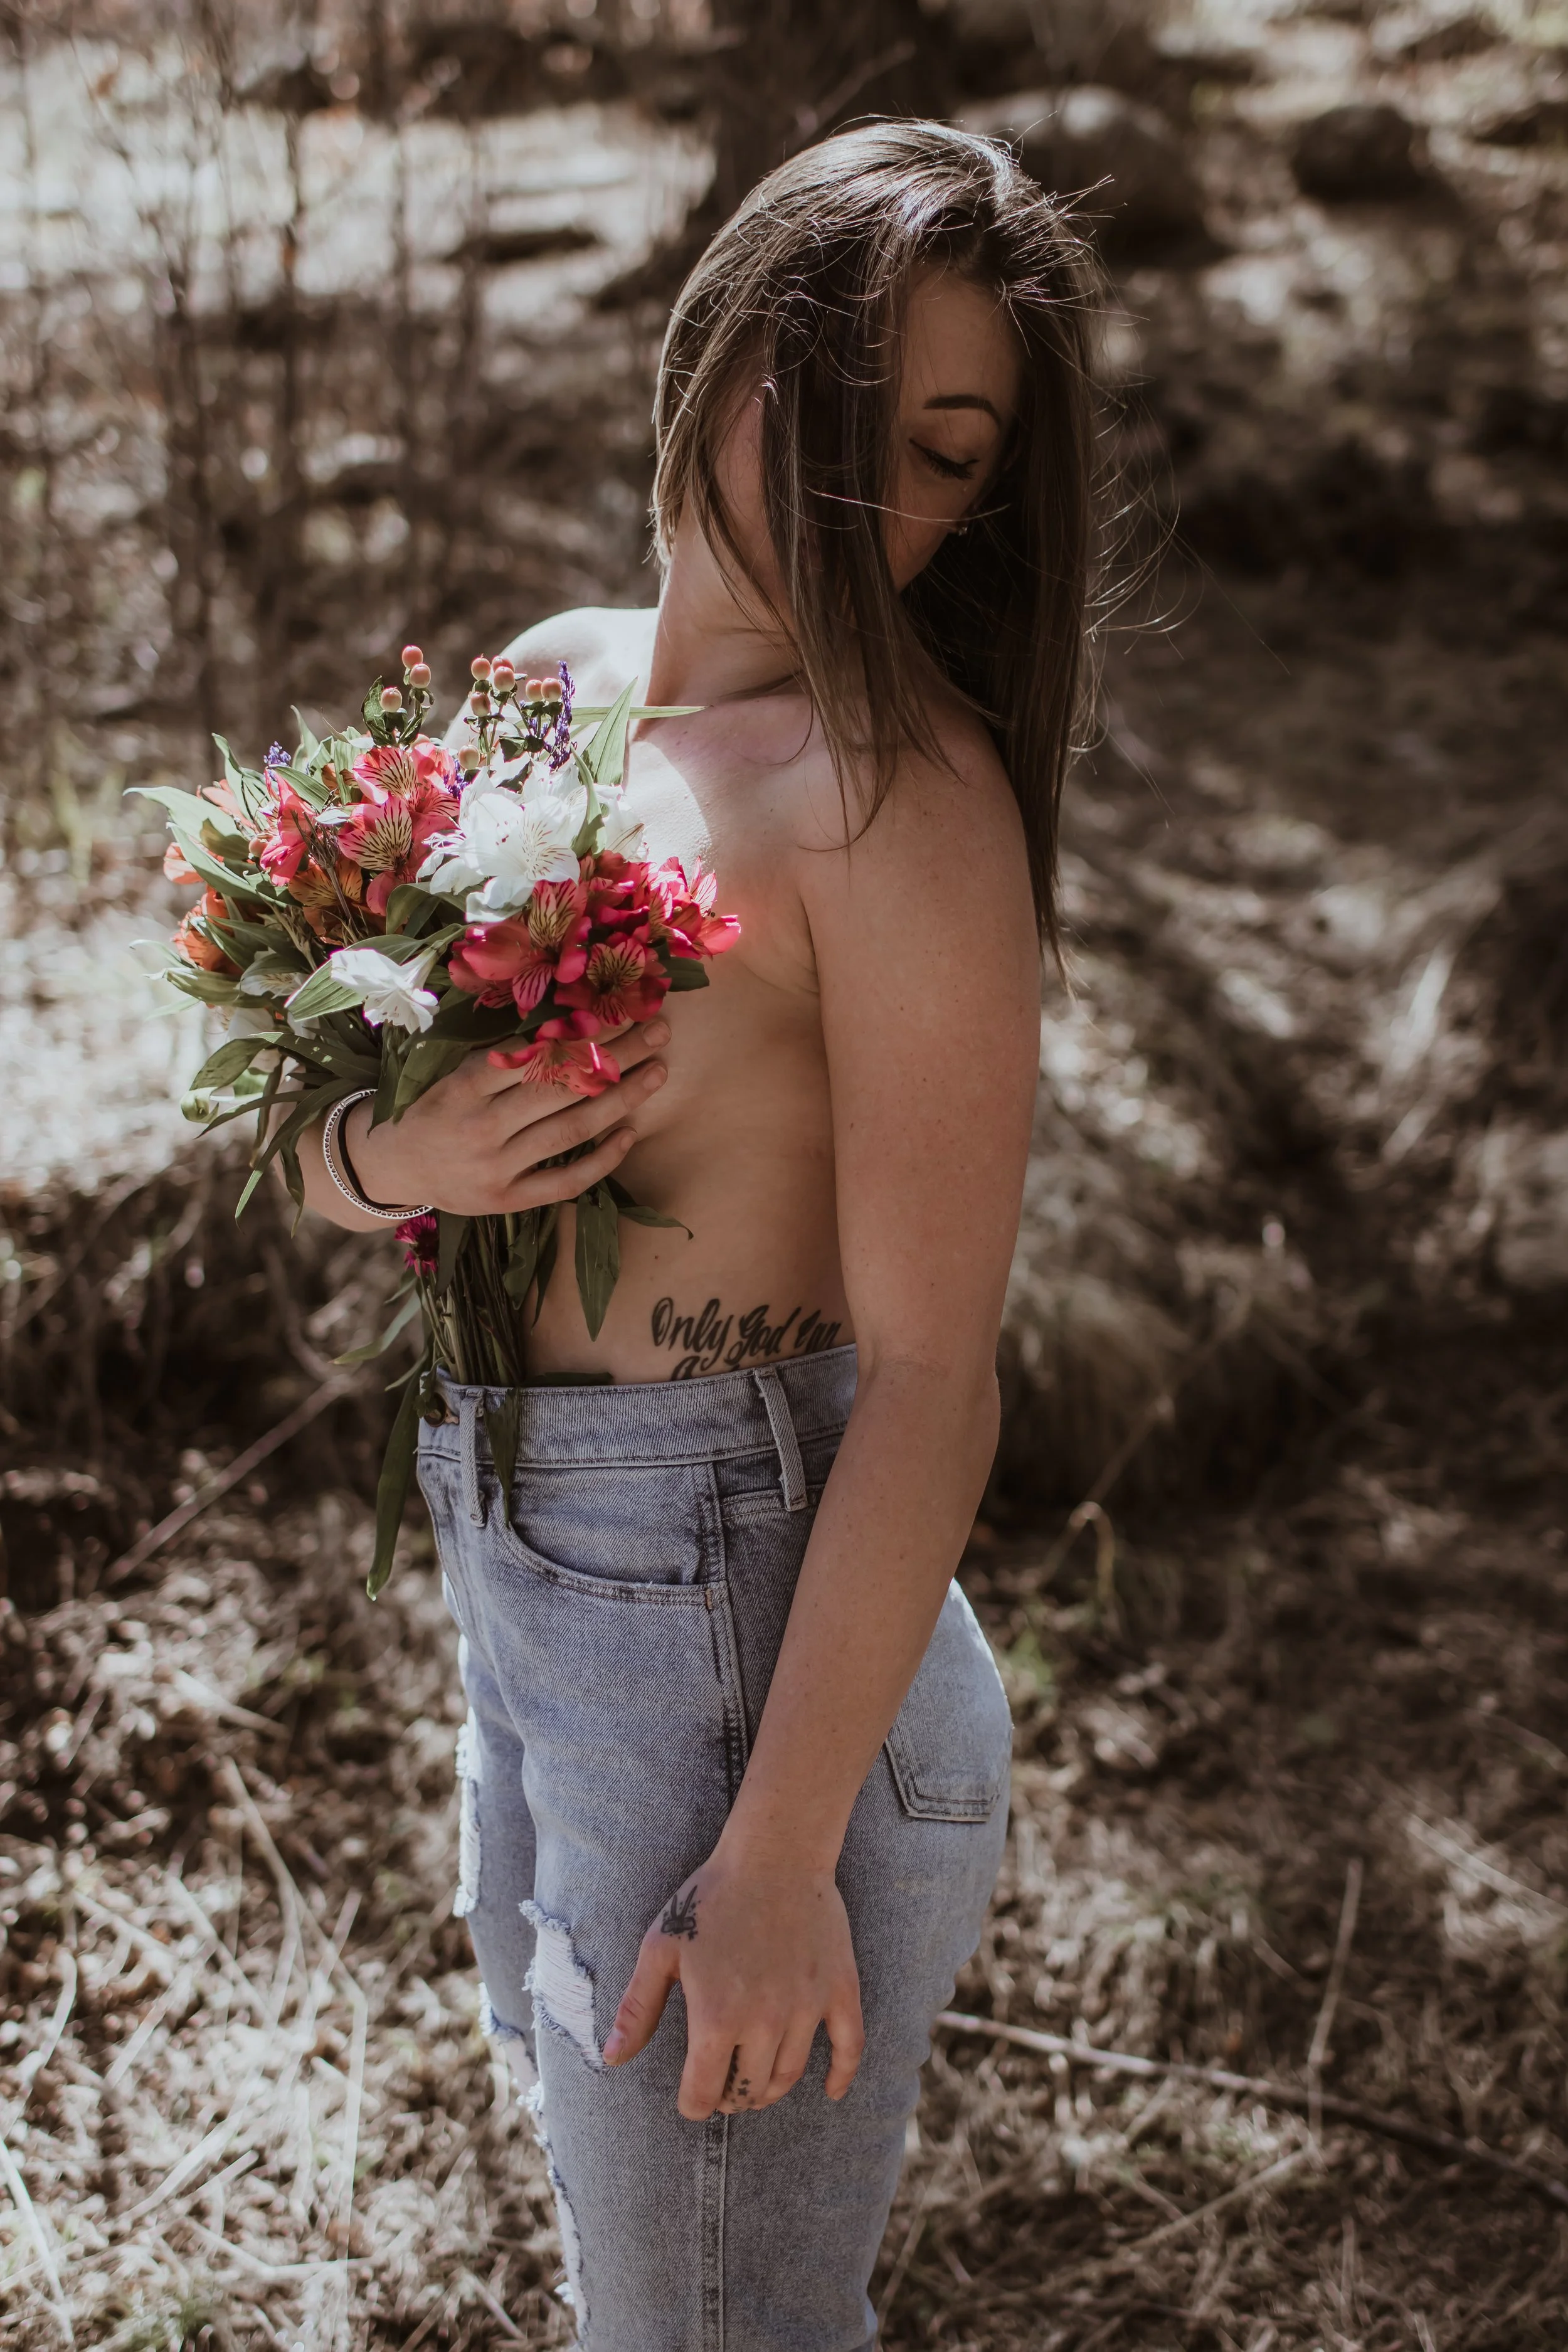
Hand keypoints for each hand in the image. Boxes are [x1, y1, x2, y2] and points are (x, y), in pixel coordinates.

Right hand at [346, 1020, 668, 1216]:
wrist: (390, 1165)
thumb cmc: (428, 1104)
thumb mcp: (447, 1069)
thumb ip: (497, 1051)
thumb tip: (564, 1014)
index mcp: (463, 1087)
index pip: (534, 1054)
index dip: (582, 1030)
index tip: (619, 1006)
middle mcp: (480, 1129)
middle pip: (561, 1087)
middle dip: (617, 1056)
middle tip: (658, 1029)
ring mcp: (496, 1169)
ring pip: (571, 1131)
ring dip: (622, 1099)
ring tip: (658, 1071)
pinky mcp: (508, 1200)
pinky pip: (565, 1181)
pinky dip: (601, 1159)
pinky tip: (631, 1132)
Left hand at [603, 1849, 864, 2120]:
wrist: (774, 1853)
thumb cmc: (711, 1897)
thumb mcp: (660, 1948)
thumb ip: (637, 2008)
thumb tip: (611, 2058)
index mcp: (717, 2018)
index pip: (704, 2094)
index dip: (693, 2103)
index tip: (691, 2097)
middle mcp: (765, 2022)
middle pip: (748, 2091)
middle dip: (729, 2097)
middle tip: (722, 2085)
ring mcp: (807, 2008)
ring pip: (788, 2076)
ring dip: (768, 2089)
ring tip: (755, 2082)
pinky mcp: (839, 1990)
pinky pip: (850, 2047)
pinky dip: (841, 2076)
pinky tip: (830, 2091)